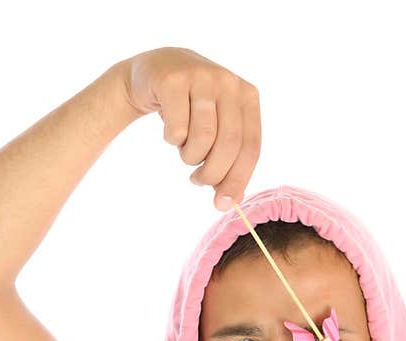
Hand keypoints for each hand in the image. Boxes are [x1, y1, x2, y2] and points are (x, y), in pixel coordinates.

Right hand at [120, 47, 261, 211]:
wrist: (154, 72)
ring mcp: (201, 77)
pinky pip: (176, 129)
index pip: (251, 146)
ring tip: (184, 152)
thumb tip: (230, 200)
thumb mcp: (216, 127)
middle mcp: (228, 82)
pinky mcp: (173, 80)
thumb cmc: (189, 109)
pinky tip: (170, 132)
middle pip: (229, 144)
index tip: (223, 203)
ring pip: (202, 138)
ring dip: (190, 157)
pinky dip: (172, 140)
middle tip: (198, 181)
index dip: (238, 179)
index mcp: (247, 96)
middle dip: (212, 174)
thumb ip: (228, 158)